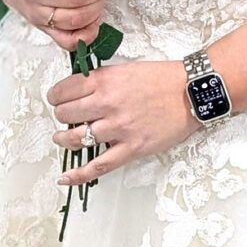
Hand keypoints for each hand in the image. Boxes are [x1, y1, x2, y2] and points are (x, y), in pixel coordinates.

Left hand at [45, 59, 198, 186]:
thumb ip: (103, 79)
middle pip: (67, 114)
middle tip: (64, 115)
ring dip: (64, 139)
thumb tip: (81, 88)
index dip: (56, 95)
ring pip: (77, 138)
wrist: (190, 92)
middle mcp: (108, 103)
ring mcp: (119, 128)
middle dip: (61, 115)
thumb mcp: (126, 68)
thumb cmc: (162, 78)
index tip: (56, 98)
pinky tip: (65, 177)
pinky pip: (99, 165)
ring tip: (61, 138)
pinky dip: (79, 174)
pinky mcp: (131, 148)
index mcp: (106, 80)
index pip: (66, 89)